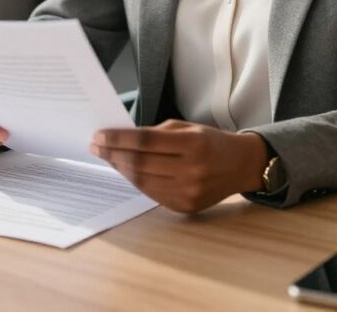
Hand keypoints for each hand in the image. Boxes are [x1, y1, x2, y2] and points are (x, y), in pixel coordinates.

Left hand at [90, 119, 267, 212]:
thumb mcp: (188, 128)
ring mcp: (188, 192)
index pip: (146, 141)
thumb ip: (157, 134)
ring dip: (121, 169)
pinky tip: (126, 171)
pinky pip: (152, 194)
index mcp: (193, 144)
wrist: (240, 166)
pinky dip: (136, 181)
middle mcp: (191, 170)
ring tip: (107, 157)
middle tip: (96, 146)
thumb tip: (122, 141)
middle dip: (113, 154)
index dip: (119, 139)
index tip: (99, 135)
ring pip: (143, 181)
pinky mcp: (185, 207)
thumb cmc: (210, 141)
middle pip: (141, 163)